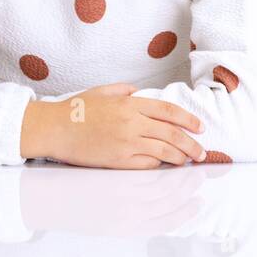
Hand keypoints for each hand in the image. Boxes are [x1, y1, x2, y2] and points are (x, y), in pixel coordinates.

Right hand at [23, 83, 206, 168]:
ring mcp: (126, 143)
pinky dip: (159, 166)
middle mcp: (132, 122)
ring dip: (180, 157)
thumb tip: (138, 92)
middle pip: (172, 134)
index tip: (200, 127)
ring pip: (163, 152)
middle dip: (191, 144)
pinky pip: (147, 165)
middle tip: (202, 151)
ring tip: (188, 161)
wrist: (54, 128)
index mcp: (130, 104)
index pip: (169, 111)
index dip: (188, 120)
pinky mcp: (118, 161)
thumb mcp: (101, 91)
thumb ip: (123, 90)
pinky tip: (165, 166)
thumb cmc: (75, 109)